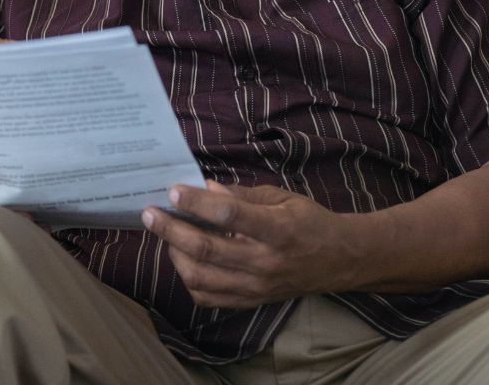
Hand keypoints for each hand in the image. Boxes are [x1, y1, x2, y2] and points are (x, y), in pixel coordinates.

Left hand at [141, 181, 362, 308]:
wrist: (339, 260)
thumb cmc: (307, 221)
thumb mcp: (280, 198)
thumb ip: (240, 195)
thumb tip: (203, 187)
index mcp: (277, 231)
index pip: (229, 216)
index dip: (197, 203)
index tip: (172, 190)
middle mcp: (265, 263)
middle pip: (205, 250)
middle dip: (170, 229)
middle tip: (149, 213)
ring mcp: (256, 288)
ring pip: (200, 277)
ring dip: (174, 254)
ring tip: (165, 233)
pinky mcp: (250, 302)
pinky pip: (207, 297)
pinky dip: (188, 279)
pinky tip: (182, 258)